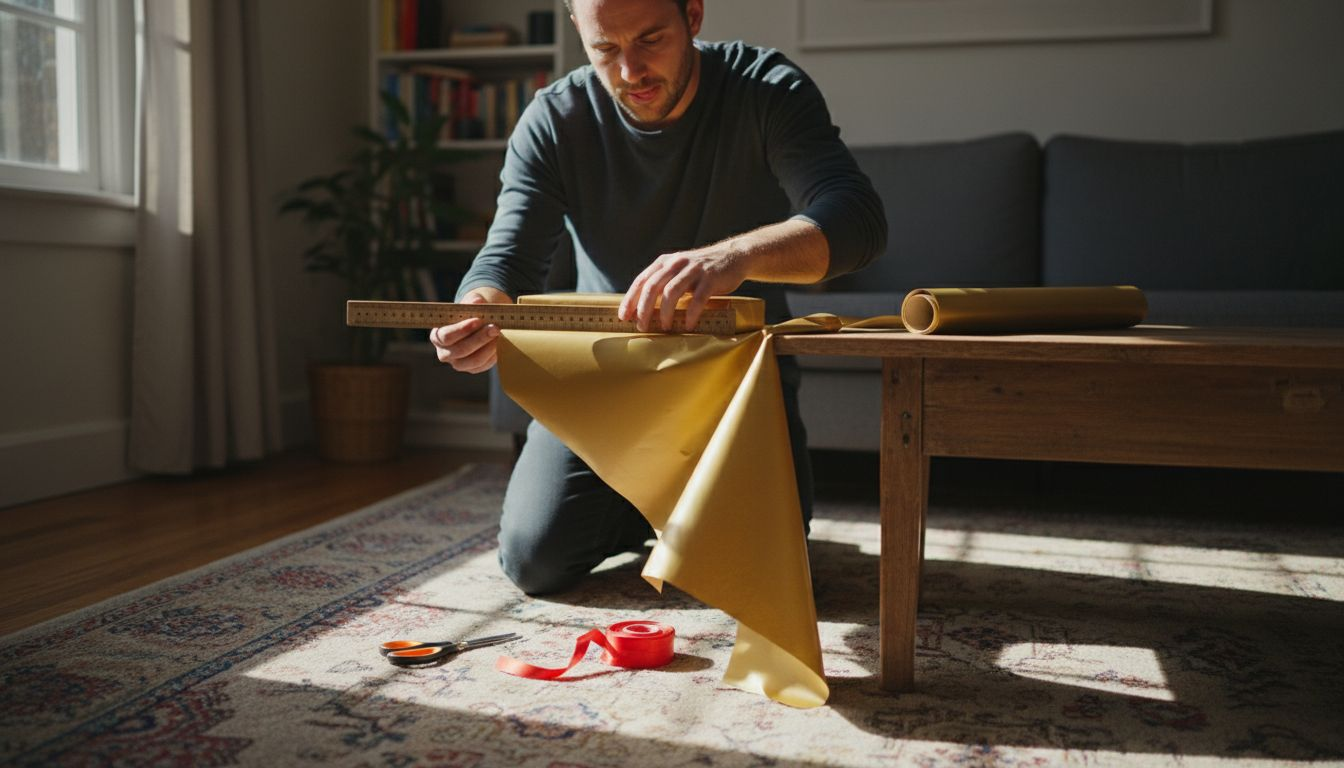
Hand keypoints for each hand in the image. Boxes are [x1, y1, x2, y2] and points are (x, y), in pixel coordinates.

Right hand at [430, 287, 511, 373]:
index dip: (461, 329)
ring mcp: (458, 363)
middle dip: (479, 338)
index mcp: (437, 336)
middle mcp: (445, 353)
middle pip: (460, 350)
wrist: (479, 322)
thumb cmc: (470, 313)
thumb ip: (472, 302)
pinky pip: (484, 365)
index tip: (477, 320)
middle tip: (495, 327)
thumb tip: (477, 301)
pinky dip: (493, 354)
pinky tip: (499, 342)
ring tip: (499, 334)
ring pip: (474, 360)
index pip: (445, 337)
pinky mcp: (473, 369)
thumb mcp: (470, 304)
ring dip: (488, 347)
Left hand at [618, 245, 747, 331]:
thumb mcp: (679, 270)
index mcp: (665, 262)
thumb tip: (642, 308)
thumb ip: (663, 283)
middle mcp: (677, 263)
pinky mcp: (711, 278)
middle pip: (653, 287)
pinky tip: (689, 325)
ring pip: (672, 292)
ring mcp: (694, 270)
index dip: (630, 299)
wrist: (734, 256)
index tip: (623, 316)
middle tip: (641, 327)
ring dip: (665, 312)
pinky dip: (691, 314)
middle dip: (644, 309)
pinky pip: (698, 299)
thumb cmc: (702, 270)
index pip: (642, 280)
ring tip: (665, 327)